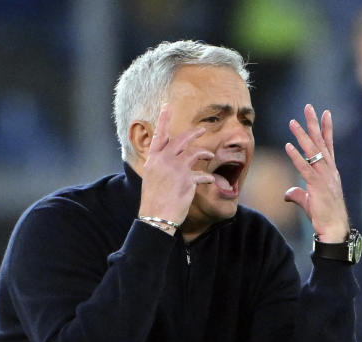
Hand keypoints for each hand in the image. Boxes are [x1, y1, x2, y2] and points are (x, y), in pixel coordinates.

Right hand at [137, 103, 215, 230]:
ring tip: (210, 155)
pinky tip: (211, 180)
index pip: (159, 135)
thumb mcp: (151, 177)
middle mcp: (165, 160)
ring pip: (195, 153)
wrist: (156, 216)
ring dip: (205, 153)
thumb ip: (160, 164)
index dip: (164, 119)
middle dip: (194, 133)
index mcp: (154, 159)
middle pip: (182, 139)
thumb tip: (166, 157)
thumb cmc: (153, 199)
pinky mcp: (188, 180)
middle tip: (203, 129)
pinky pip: (202, 175)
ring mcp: (177, 169)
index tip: (167, 106)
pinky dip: (207, 177)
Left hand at [283, 104, 350, 241]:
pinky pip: (305, 168)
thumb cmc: (324, 215)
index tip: (325, 113)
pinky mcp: (317, 186)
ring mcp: (324, 177)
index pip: (328, 145)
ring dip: (302, 136)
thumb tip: (287, 193)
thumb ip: (298, 194)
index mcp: (330, 171)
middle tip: (309, 107)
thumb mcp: (309, 201)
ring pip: (312, 152)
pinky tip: (288, 146)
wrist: (334, 228)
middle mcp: (329, 170)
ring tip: (292, 122)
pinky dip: (296, 157)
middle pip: (320, 142)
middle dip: (314, 124)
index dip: (326, 129)